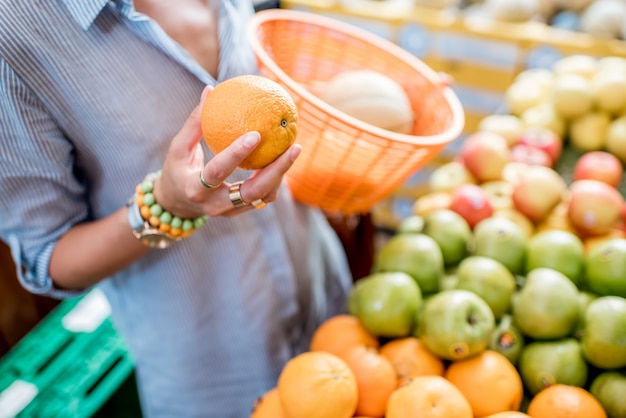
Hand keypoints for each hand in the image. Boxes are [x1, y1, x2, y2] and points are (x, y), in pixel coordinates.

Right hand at [154, 85, 301, 217]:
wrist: (176, 205)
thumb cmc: (177, 169)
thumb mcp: (178, 147)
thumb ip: (195, 122)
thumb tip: (211, 90)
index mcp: (196, 188)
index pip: (218, 171)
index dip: (236, 153)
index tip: (256, 133)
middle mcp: (215, 204)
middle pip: (252, 192)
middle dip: (276, 171)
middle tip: (294, 147)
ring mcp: (230, 211)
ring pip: (263, 196)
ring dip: (280, 174)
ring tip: (293, 149)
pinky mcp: (240, 211)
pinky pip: (264, 197)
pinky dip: (275, 179)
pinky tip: (283, 158)